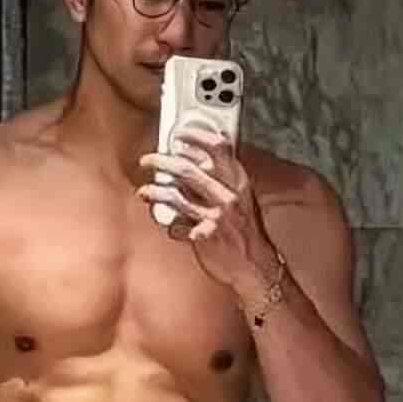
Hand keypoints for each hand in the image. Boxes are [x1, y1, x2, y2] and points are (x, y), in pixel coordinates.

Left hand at [137, 125, 272, 288]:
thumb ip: (222, 178)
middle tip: (148, 161)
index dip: (195, 136)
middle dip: (161, 161)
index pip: (218, 147)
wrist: (256, 266)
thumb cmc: (246, 231)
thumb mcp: (242, 197)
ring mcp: (216, 216)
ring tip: (146, 191)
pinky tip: (168, 224)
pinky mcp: (204, 236)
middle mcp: (228, 195)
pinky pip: (176, 226)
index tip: (178, 135)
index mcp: (238, 180)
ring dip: (155, 191)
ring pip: (175, 195)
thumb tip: (196, 159)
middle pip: (187, 169)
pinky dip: (169, 225)